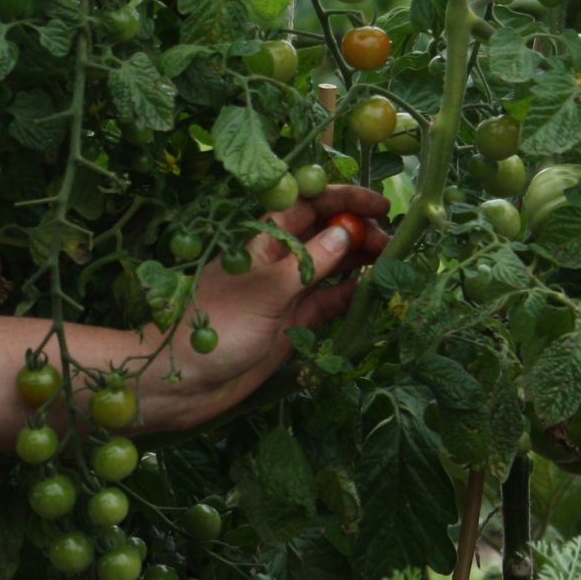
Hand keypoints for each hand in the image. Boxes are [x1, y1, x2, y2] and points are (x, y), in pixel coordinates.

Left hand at [138, 185, 390, 429]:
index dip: (342, 198)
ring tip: (394, 261)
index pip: (306, 203)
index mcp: (261, 237)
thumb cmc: (215, 327)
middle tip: (392, 242)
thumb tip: (346, 233)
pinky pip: (330, 301)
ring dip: (361, 261)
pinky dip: (352, 294)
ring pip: (333, 266)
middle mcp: (277, 259)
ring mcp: (287, 291)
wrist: (185, 381)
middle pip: (325, 232)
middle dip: (359, 231)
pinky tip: (375, 289)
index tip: (378, 204)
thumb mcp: (265, 290)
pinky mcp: (293, 322)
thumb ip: (309, 263)